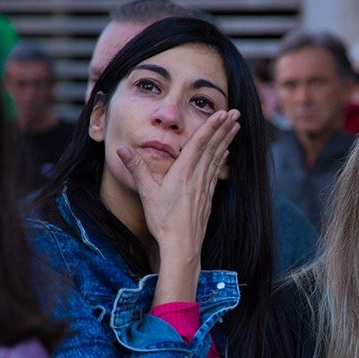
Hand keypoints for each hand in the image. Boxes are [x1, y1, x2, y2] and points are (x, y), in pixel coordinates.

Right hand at [116, 109, 239, 302]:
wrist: (182, 245)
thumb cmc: (163, 221)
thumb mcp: (146, 193)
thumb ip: (137, 168)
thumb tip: (122, 149)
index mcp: (183, 173)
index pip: (199, 144)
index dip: (210, 127)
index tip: (221, 113)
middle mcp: (197, 177)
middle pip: (213, 147)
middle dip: (224, 128)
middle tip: (236, 112)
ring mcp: (205, 187)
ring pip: (218, 158)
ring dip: (227, 140)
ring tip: (235, 126)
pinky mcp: (208, 196)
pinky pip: (217, 171)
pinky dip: (222, 158)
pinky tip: (226, 152)